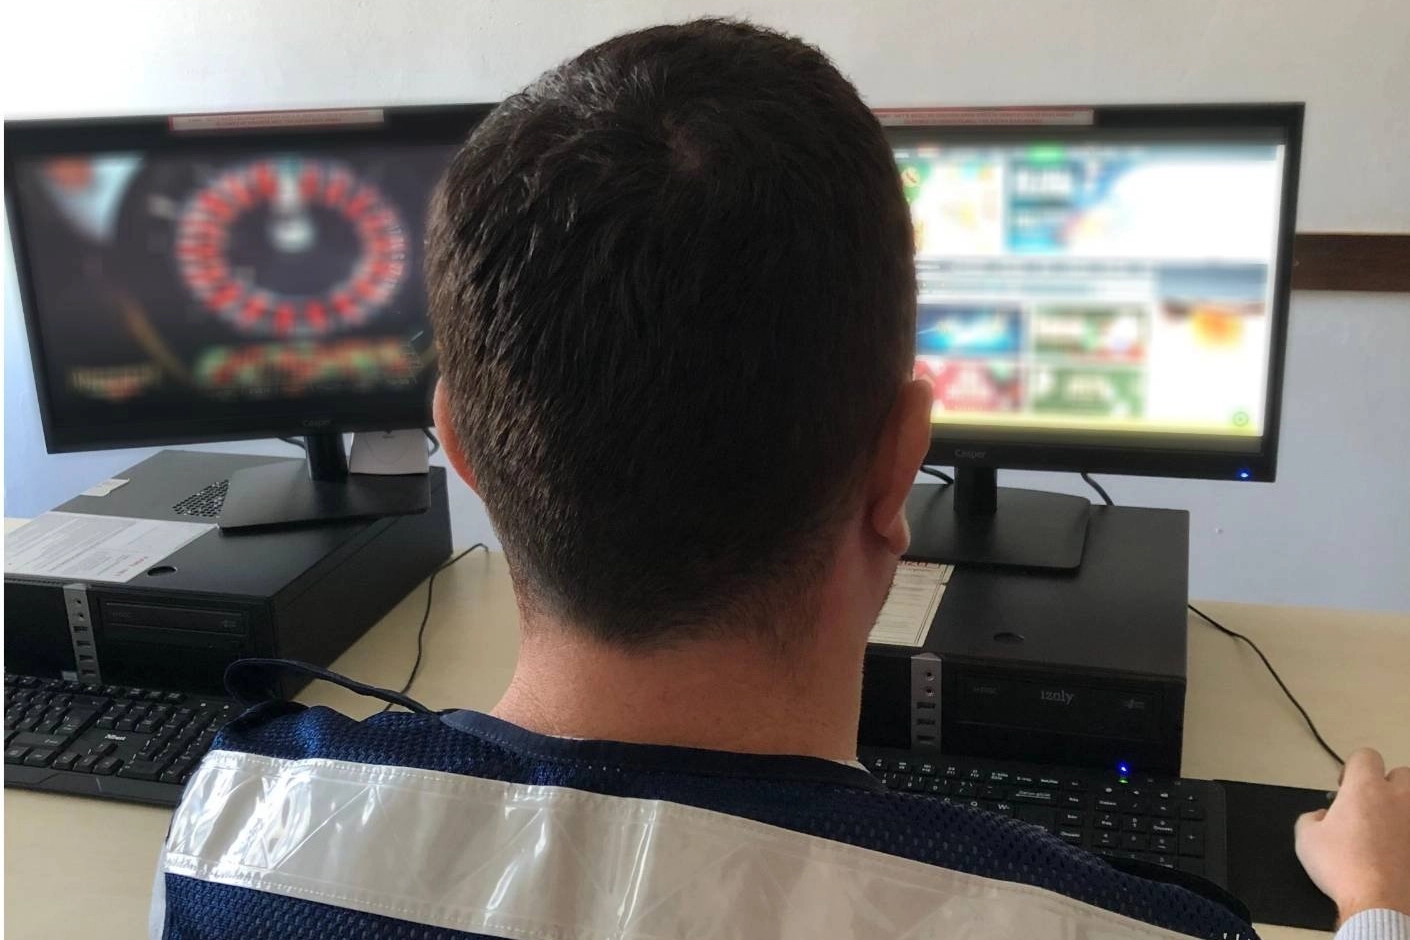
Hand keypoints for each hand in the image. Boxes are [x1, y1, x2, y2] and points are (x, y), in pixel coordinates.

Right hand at [1295, 748, 1409, 922]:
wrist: (1379, 904)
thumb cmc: (1342, 866)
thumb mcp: (1306, 838)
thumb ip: (1312, 817)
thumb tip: (1323, 817)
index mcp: (1366, 788)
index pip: (1365, 756)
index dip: (1352, 769)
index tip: (1345, 789)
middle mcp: (1399, 798)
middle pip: (1401, 774)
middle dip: (1386, 785)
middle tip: (1371, 806)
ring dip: (1402, 808)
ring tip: (1389, 828)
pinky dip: (1407, 836)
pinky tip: (1399, 850)